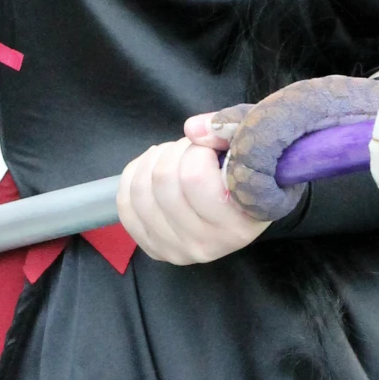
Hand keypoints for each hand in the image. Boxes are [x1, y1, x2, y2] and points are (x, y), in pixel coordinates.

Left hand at [116, 115, 269, 265]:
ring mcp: (177, 251)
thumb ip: (228, 128)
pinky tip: (154, 169)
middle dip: (174, 150)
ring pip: (140, 189)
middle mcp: (208, 245)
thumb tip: (192, 129)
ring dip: (154, 160)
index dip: (196, 150)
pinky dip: (134, 176)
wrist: (251, 206)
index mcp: (239, 224)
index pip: (194, 176)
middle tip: (191, 149)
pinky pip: (125, 205)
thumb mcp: (253, 142)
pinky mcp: (154, 249)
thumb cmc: (253, 170)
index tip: (211, 147)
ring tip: (174, 156)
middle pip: (163, 179)